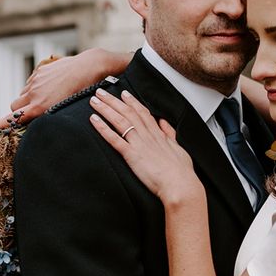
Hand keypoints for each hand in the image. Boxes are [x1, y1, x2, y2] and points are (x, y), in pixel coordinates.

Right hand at [0, 49, 130, 129]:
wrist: (88, 68)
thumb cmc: (81, 94)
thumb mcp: (63, 110)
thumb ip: (46, 115)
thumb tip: (35, 122)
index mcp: (40, 107)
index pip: (14, 117)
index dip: (0, 124)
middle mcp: (34, 94)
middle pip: (14, 106)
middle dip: (18, 110)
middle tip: (31, 113)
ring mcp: (35, 81)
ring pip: (23, 94)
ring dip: (28, 99)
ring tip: (48, 98)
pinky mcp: (39, 71)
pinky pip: (30, 83)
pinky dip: (35, 87)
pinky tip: (52, 87)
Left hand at [89, 89, 201, 203]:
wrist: (180, 184)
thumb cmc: (181, 172)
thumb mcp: (178, 148)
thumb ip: (169, 134)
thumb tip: (164, 123)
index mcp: (158, 134)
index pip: (142, 113)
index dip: (132, 102)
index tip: (123, 93)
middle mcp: (147, 135)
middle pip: (128, 112)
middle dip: (113, 101)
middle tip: (101, 91)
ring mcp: (139, 144)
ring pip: (120, 121)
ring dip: (105, 109)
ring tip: (94, 101)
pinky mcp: (132, 155)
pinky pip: (114, 139)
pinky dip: (103, 128)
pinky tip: (94, 120)